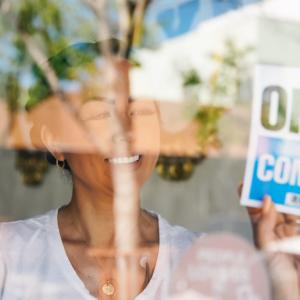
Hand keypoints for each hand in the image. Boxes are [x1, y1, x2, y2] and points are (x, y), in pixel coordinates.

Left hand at [238, 184, 299, 299]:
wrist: (295, 293)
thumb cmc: (274, 275)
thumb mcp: (265, 247)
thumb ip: (264, 223)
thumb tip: (266, 200)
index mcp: (263, 231)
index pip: (255, 209)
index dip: (251, 195)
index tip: (245, 182)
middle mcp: (277, 229)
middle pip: (274, 204)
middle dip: (272, 190)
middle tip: (271, 174)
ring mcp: (291, 231)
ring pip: (290, 208)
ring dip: (288, 194)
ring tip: (287, 179)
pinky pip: (297, 216)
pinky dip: (297, 205)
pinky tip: (296, 194)